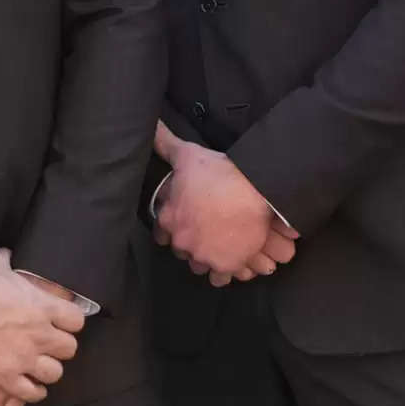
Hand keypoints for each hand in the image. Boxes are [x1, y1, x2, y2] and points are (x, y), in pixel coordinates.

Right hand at [0, 248, 85, 403]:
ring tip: (39, 367)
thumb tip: (11, 252)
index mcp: (42, 305)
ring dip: (47, 370)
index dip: (69, 323)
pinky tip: (29, 385)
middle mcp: (39, 333)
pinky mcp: (5, 376)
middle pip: (69, 349)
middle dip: (60, 348)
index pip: (77, 321)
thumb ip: (11, 260)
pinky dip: (33, 391)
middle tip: (48, 346)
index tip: (60, 324)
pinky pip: (32, 393)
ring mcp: (23, 357)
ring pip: (55, 374)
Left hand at [152, 123, 296, 283]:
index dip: (172, 227)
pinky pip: (221, 278)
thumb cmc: (219, 173)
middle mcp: (182, 242)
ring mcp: (204, 256)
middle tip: (206, 231)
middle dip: (192, 242)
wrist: (254, 192)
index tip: (182, 222)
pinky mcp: (226, 266)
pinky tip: (232, 261)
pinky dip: (226, 271)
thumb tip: (151, 127)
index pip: (162, 234)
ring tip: (219, 247)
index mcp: (170, 218)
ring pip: (200, 266)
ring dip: (207, 258)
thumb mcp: (187, 155)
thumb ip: (165, 144)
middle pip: (182, 250)